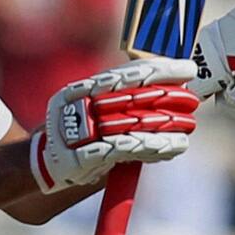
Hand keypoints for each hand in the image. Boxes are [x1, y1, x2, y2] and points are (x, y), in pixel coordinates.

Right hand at [30, 58, 199, 193]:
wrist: (44, 166)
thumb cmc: (78, 135)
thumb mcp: (92, 112)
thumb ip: (120, 102)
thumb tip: (166, 92)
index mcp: (80, 89)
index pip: (123, 74)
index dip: (156, 69)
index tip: (184, 68)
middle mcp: (78, 106)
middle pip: (128, 95)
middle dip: (164, 95)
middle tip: (191, 97)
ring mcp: (79, 132)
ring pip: (129, 123)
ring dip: (162, 125)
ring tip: (188, 125)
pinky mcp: (84, 157)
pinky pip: (125, 150)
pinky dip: (151, 148)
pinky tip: (173, 146)